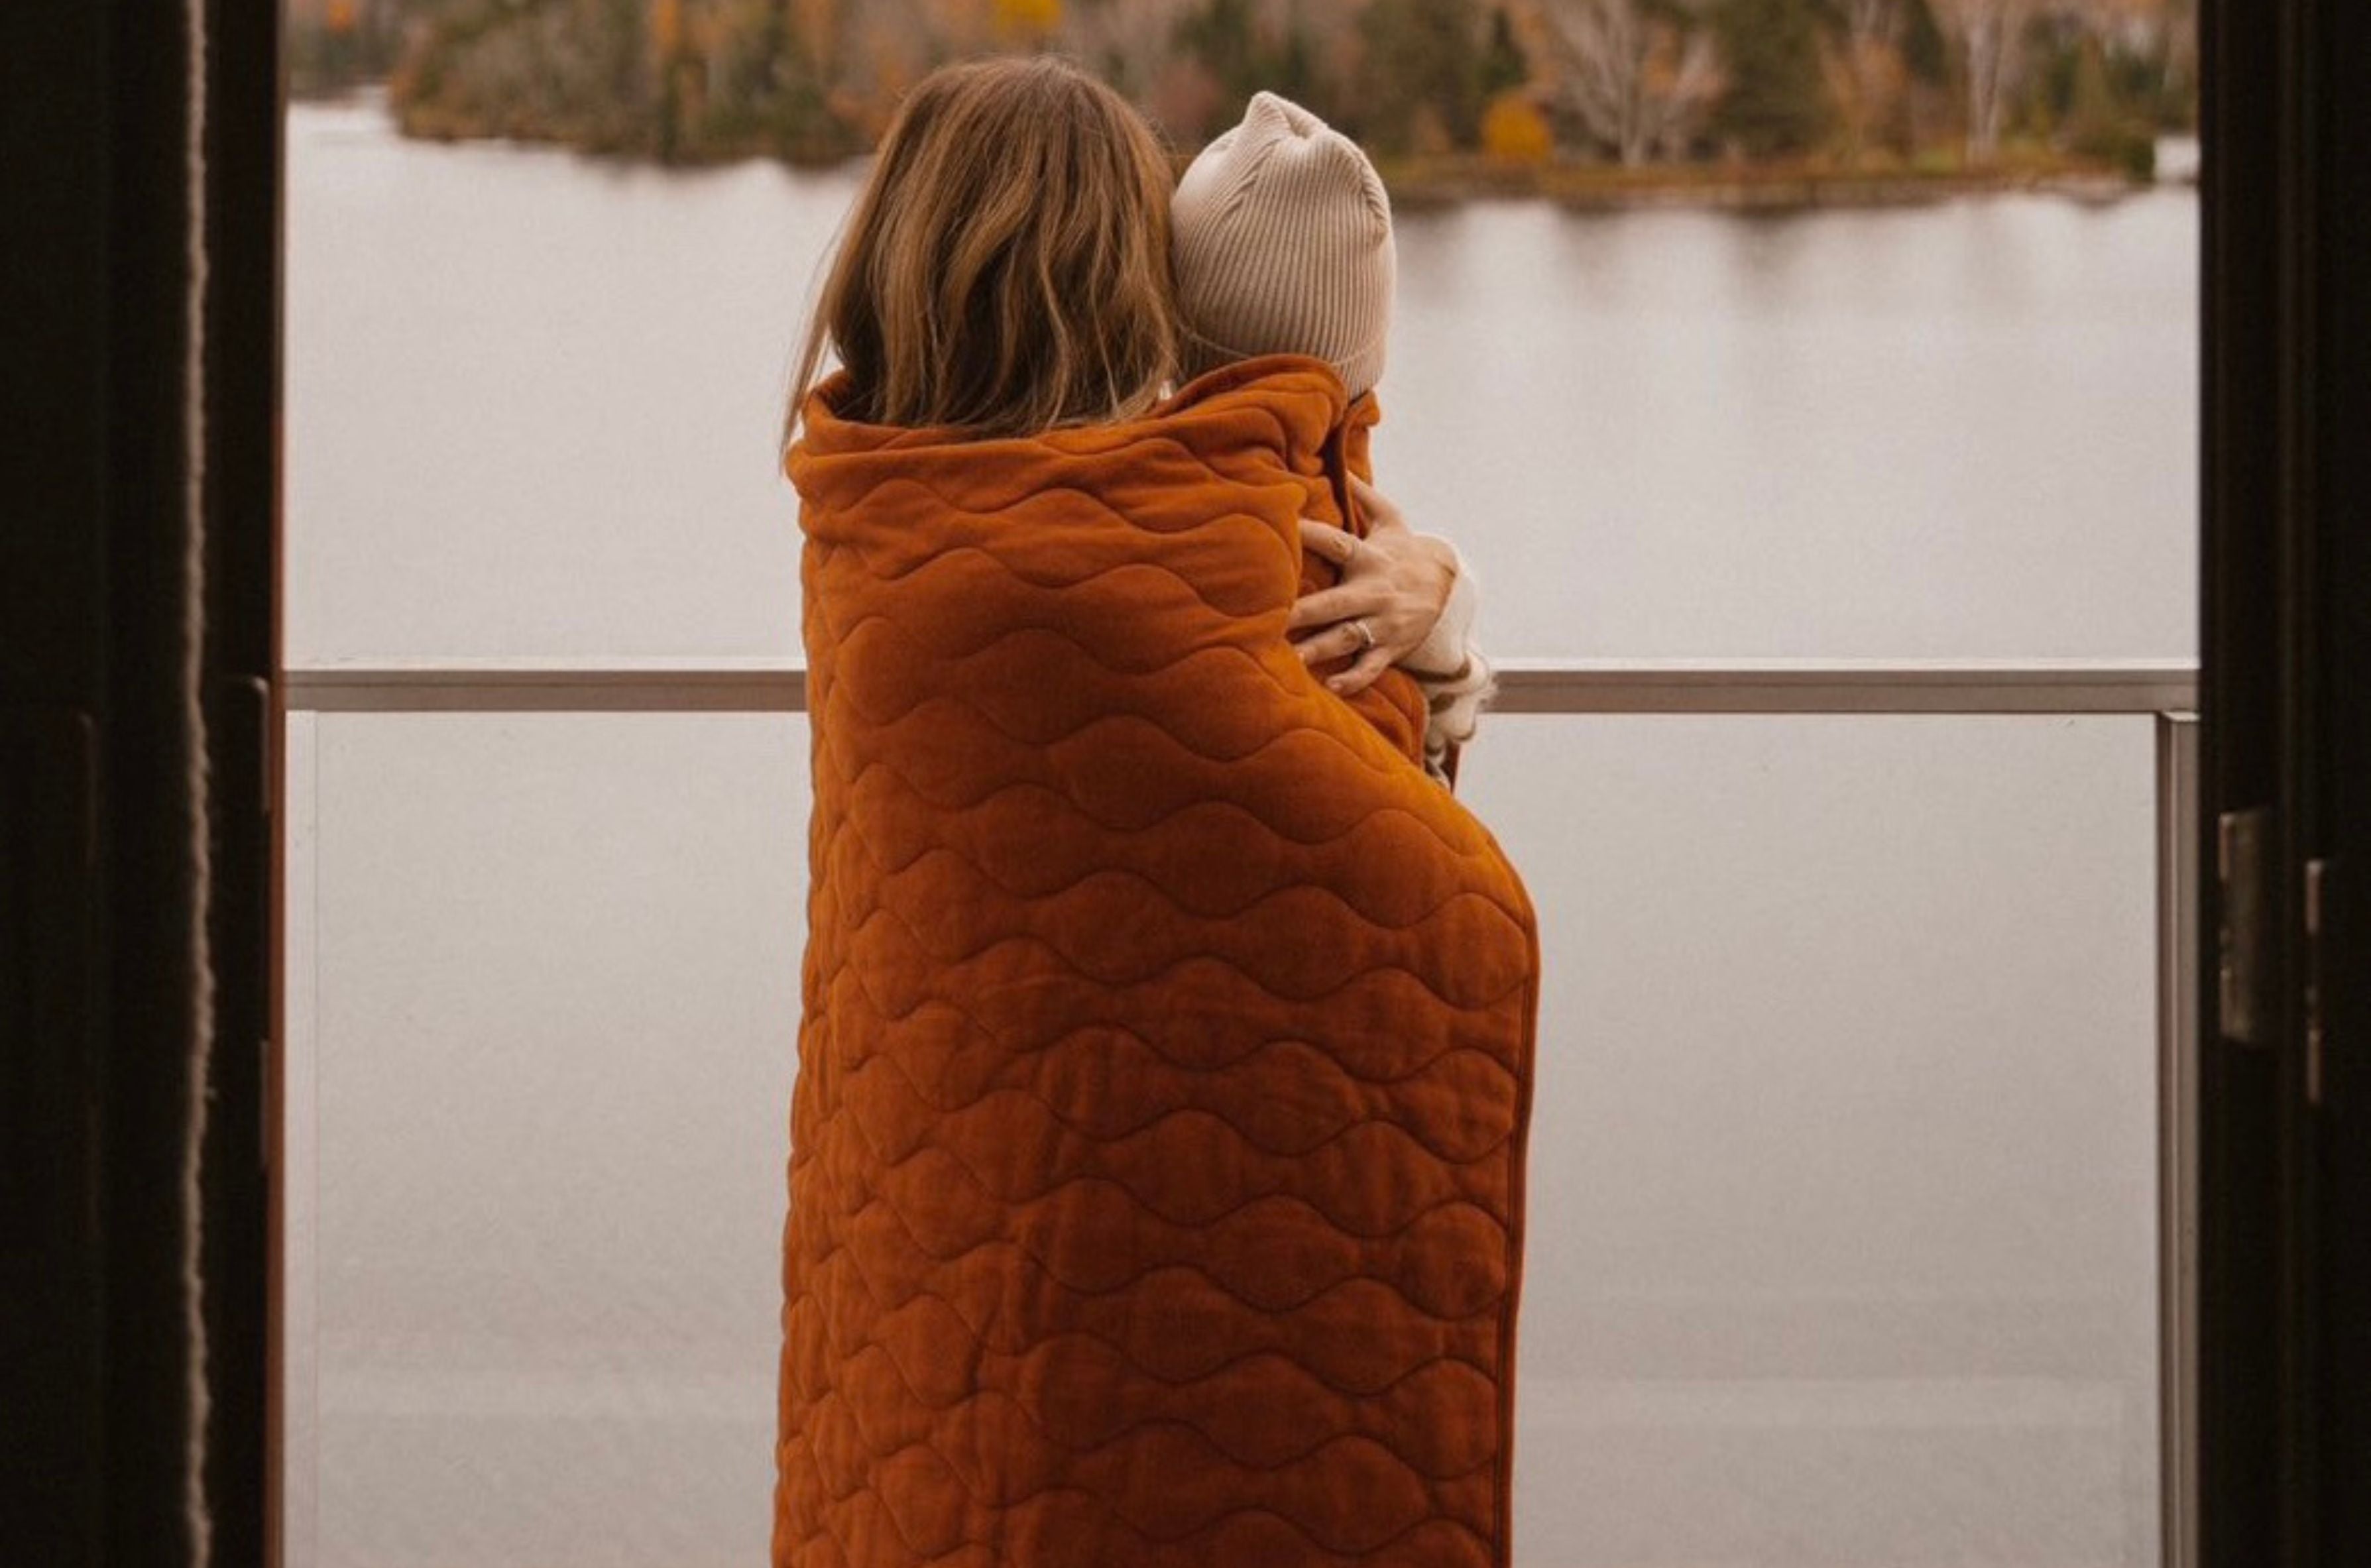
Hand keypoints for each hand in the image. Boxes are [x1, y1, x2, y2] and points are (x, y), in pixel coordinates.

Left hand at [1289, 477, 1459, 695]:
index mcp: (1369, 558)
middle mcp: (1374, 591)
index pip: (1337, 542)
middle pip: (1335, 601)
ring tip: (1290, 659)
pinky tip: (1332, 688)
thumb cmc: (1405, 551)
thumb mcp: (1391, 519)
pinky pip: (1371, 666)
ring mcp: (1383, 622)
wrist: (1449, 586)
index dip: (1311, 534)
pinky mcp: (1391, 646)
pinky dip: (1354, 679)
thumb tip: (1340, 463)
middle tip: (1272, 617)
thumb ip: (1363, 494)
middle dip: (1305, 611)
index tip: (1282, 528)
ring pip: (1348, 637)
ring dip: (1320, 649)